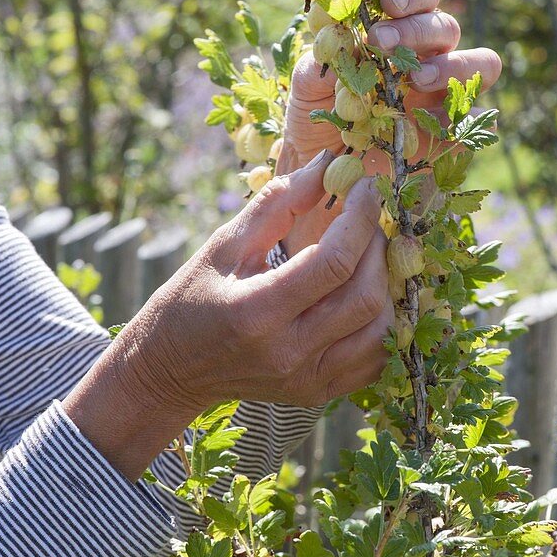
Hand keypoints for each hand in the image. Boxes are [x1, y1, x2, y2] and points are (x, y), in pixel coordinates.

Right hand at [64, 152, 392, 479]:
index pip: (332, 263)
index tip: (366, 187)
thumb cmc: (191, 301)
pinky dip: (383, 324)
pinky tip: (367, 295)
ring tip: (368, 257)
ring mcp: (308, 380)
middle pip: (365, 296)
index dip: (360, 219)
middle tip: (367, 221)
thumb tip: (327, 164)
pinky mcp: (319, 393)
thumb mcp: (223, 246)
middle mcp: (288, 353)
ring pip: (381, 331)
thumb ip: (277, 203)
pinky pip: (376, 361)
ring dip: (386, 286)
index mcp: (256, 312)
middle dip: (376, 248)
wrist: (171, 372)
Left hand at [279, 0, 501, 251]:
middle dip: (417, 29)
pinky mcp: (454, 137)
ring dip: (451, 64)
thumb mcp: (306, 87)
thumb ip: (321, 60)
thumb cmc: (315, 121)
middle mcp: (427, 60)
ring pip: (480, 64)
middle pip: (446, 27)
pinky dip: (468, 115)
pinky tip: (438, 122)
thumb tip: (336, 36)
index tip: (385, 1)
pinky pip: (478, 120)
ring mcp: (445, 98)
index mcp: (396, 36)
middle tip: (381, 41)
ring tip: (414, 80)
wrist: (319, 178)